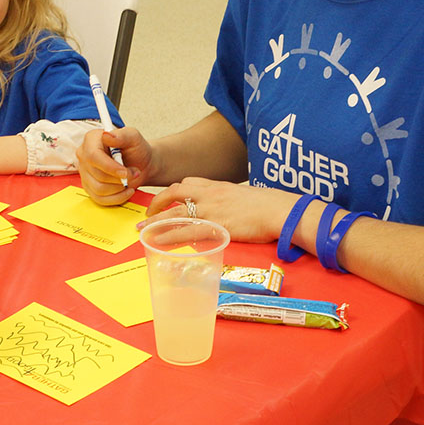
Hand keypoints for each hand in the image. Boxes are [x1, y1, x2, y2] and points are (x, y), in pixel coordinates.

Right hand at [76, 126, 152, 204]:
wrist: (140, 163)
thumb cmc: (136, 149)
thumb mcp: (134, 138)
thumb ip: (122, 135)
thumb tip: (107, 135)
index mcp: (91, 140)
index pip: (93, 156)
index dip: (109, 167)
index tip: (125, 172)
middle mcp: (84, 156)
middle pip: (97, 175)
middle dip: (120, 178)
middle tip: (134, 173)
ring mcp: (84, 173)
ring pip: (99, 189)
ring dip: (120, 188)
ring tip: (130, 180)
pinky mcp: (89, 188)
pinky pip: (100, 199)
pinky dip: (117, 198)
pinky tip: (127, 190)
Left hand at [144, 178, 296, 243]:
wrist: (280, 210)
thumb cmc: (269, 206)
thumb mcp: (245, 197)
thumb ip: (231, 202)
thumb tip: (228, 213)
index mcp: (218, 186)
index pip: (188, 182)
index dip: (173, 191)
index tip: (165, 200)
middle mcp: (210, 194)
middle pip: (174, 192)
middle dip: (157, 203)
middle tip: (147, 216)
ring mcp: (210, 209)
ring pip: (174, 212)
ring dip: (156, 221)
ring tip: (143, 231)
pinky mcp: (214, 225)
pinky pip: (185, 231)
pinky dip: (169, 236)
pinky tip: (158, 242)